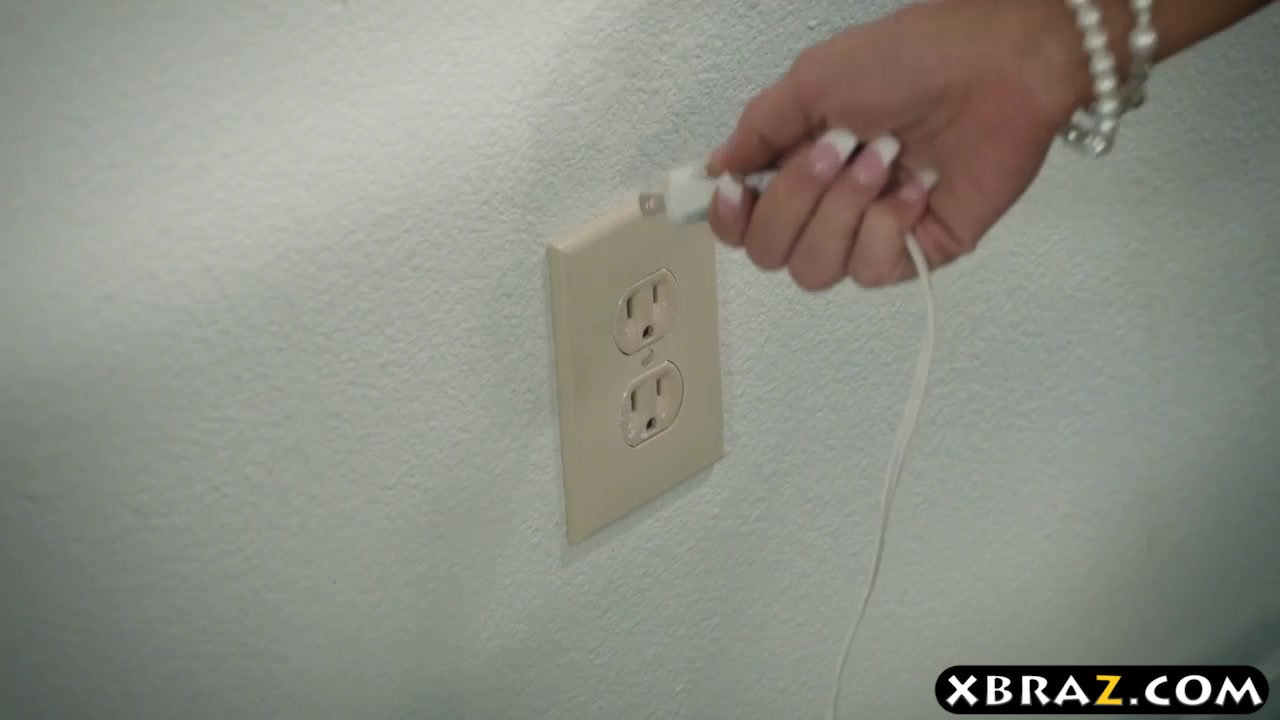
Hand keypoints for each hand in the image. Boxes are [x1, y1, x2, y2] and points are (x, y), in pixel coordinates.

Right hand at [706, 0, 1087, 289]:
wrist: (995, 67)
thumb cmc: (910, 60)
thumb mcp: (814, 79)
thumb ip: (759, 129)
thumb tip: (719, 168)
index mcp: (796, 165)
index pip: (742, 225)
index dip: (731, 219)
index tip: (740, 190)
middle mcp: (827, 205)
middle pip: (770, 253)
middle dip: (797, 202)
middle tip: (839, 148)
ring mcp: (870, 232)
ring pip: (816, 270)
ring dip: (844, 210)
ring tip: (885, 159)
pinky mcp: (916, 252)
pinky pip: (872, 271)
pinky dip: (888, 227)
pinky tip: (918, 189)